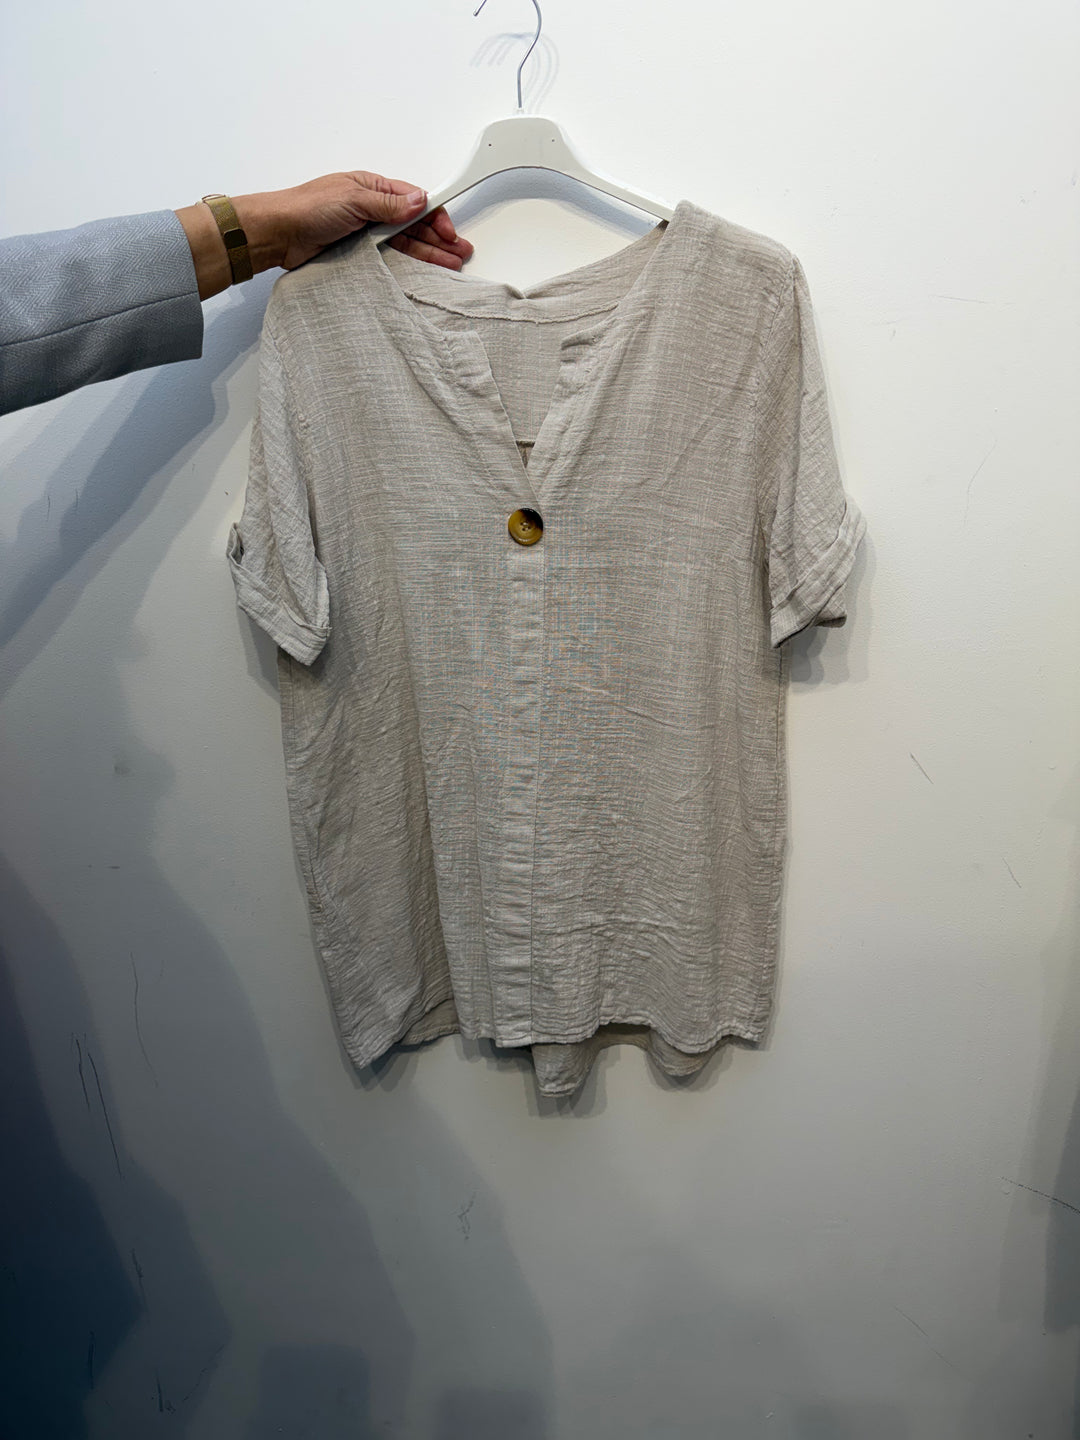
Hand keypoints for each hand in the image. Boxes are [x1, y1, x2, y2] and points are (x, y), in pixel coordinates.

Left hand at [176, 171, 473, 300]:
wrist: (277, 235)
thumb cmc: (306, 208)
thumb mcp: (352, 199)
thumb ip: (388, 203)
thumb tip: (418, 200)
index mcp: (372, 188)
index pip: (414, 199)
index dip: (435, 214)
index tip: (451, 229)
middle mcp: (371, 210)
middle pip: (414, 224)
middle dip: (439, 238)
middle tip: (459, 253)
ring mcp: (365, 233)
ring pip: (405, 244)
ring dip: (428, 253)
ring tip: (450, 265)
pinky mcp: (357, 254)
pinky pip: (389, 260)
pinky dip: (408, 265)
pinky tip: (423, 272)